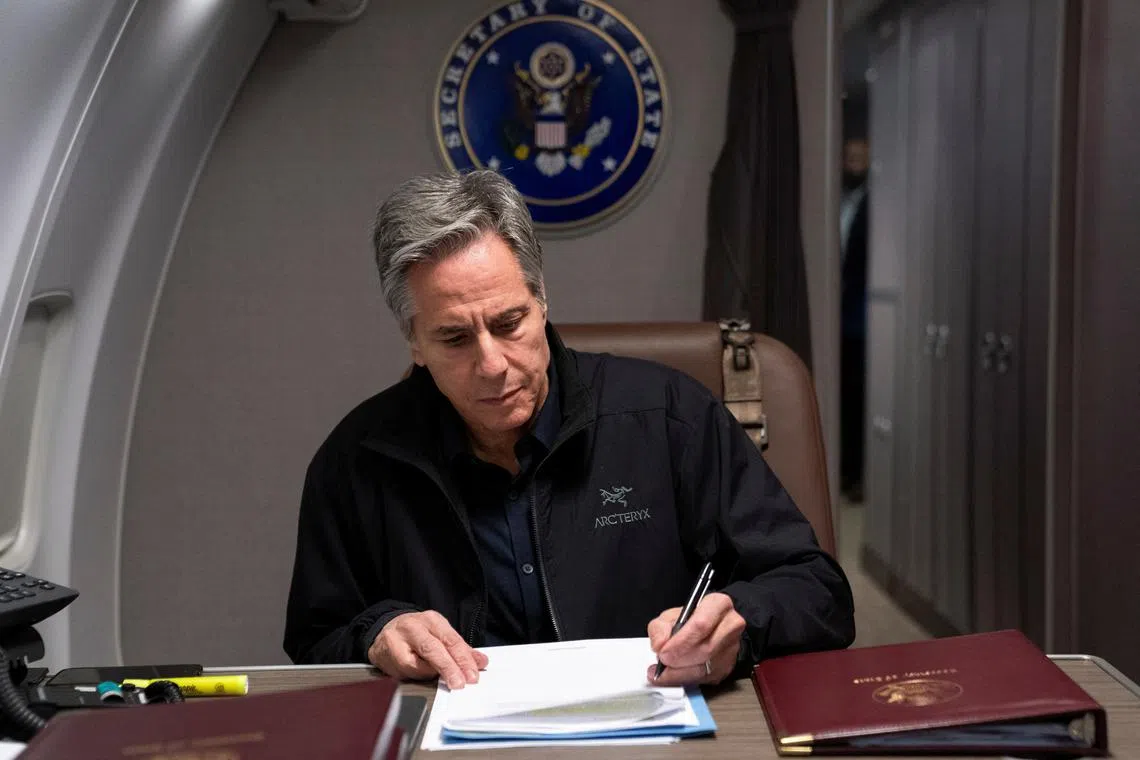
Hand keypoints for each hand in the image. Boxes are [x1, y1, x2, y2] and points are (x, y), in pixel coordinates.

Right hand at [367, 611, 488, 689]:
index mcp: (432, 620)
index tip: (473, 674)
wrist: (384, 632)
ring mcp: (396, 641)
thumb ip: (460, 649)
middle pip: (433, 649)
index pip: (451, 639)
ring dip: (432, 676)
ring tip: (443, 682)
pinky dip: (416, 677)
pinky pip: (404, 672)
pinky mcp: (382, 655)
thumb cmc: (418, 635)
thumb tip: (480, 662)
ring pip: (417, 664)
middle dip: (449, 668)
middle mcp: (413, 627)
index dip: (463, 658)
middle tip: (460, 683)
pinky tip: (421, 678)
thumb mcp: (440, 635)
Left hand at [647, 592, 745, 685]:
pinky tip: (671, 676)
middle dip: (679, 660)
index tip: (663, 652)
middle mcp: (730, 626)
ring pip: (705, 668)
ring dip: (679, 674)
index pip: (701, 625)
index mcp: (718, 605)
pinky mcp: (727, 667)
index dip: (680, 642)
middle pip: (705, 649)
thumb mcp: (670, 615)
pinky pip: (704, 679)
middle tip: (662, 662)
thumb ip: (660, 628)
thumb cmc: (690, 620)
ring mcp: (731, 649)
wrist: (710, 628)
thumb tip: (660, 645)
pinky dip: (684, 680)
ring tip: (661, 672)